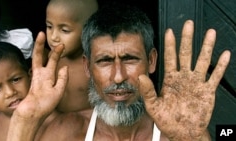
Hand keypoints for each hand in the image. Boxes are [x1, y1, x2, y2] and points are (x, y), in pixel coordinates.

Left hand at [13, 32, 67, 119]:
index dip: (58, 51)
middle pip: (37, 54)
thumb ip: (63, 78)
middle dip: (39, 43)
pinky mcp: (34, 79)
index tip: (62, 45)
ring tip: (41, 42)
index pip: (53, 59)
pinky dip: (39, 58)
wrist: (32, 111)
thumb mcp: (58, 91)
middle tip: (41, 33)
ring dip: (38, 49)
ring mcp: (35, 75)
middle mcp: (39, 72)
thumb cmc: (45, 102)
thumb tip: (64, 67)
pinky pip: (37, 65)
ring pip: (36, 59)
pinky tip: (41, 58)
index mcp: (46, 74)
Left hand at [139, 20, 230, 139]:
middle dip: (187, 39)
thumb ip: (148, 92)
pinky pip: (215, 76)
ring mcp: (196, 83)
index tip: (169, 32)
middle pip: (186, 54)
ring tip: (210, 34)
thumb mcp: (153, 107)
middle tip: (188, 24)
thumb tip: (141, 77)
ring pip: (202, 61)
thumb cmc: (167, 120)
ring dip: (206, 48)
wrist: (182, 132)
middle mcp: (183, 78)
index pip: (170, 58)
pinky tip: (225, 55)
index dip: (170, 45)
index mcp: (170, 80)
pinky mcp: (207, 91)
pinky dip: (221, 66)